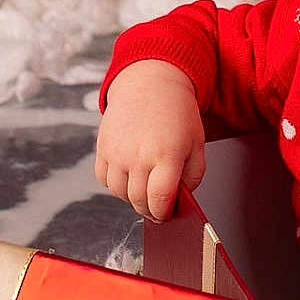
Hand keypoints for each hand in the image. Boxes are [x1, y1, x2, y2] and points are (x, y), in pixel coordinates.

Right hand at [94, 61, 204, 221]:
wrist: (150, 84)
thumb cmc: (177, 114)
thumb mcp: (196, 144)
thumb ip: (192, 176)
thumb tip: (178, 201)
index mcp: (166, 155)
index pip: (159, 200)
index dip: (163, 214)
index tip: (167, 215)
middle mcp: (138, 156)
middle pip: (138, 201)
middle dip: (150, 211)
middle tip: (157, 208)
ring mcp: (117, 152)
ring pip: (119, 193)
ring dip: (132, 198)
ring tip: (144, 189)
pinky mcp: (103, 147)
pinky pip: (104, 179)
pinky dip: (116, 184)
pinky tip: (129, 176)